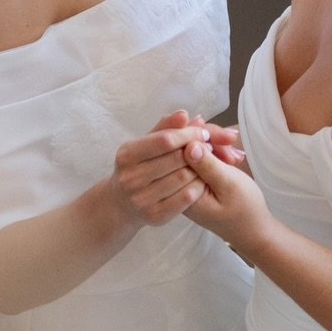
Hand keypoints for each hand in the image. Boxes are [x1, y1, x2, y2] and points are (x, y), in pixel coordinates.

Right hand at [106, 111, 219, 229]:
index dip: (189, 134)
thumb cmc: (139, 166)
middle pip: (176, 159)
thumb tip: (184, 114)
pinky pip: (186, 198)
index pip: (166, 140)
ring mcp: (140, 199)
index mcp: (127, 155)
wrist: (122, 203)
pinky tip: (201, 180)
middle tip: (209, 147)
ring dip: (201, 168)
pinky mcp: (153, 216)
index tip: (203, 133)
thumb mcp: (146, 143)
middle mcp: (130, 178)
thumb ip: (165, 127)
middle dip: (198, 150)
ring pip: (183, 178)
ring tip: (207, 162)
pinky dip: (198, 186)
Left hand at [180, 138, 275, 261]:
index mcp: (181, 191)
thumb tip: (188, 143)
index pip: (179, 152)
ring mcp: (185, 181)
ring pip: (193, 148)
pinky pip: (199, 157)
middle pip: (184, 147)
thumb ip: (207, 165)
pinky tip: (231, 156)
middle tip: (232, 141)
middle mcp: (177, 185)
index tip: (225, 138)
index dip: (200, 136)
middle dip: (209, 139)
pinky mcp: (194, 178)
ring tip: (236, 155)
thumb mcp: (229, 184)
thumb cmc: (244, 209)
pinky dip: (216, 153)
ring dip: (215, 145)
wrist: (254, 228)